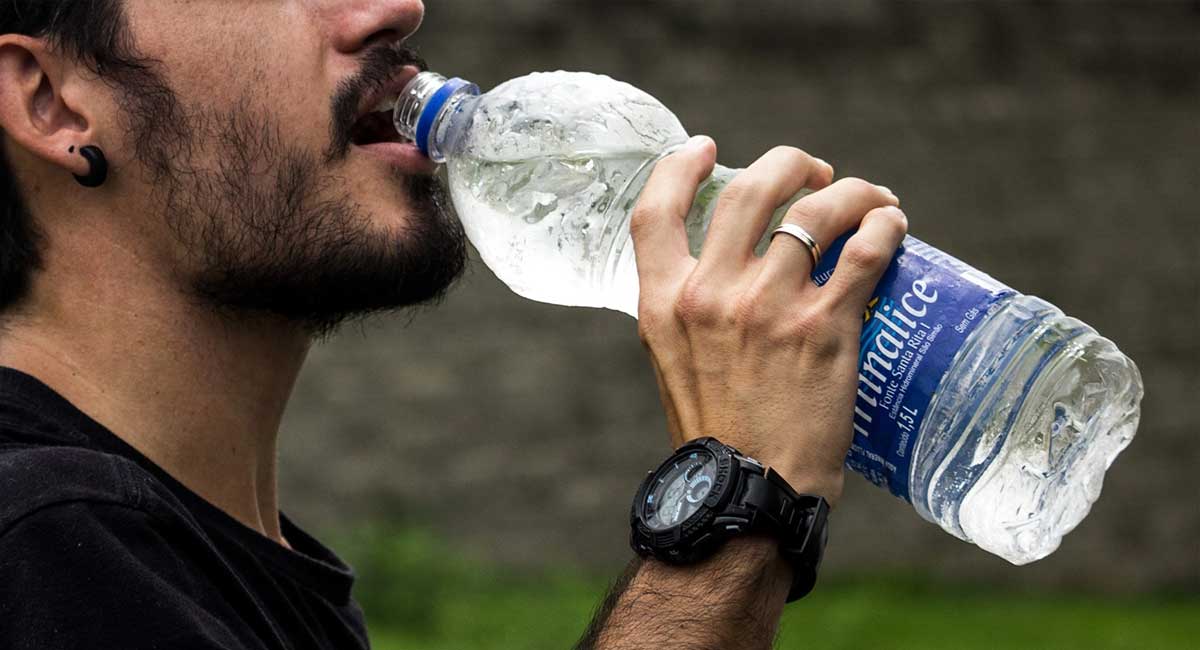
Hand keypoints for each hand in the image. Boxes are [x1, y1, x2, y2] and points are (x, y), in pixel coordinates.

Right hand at [630, 137, 905, 506]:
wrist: (748, 494)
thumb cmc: (717, 435)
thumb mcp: (675, 364)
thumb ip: (690, 311)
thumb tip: (727, 273)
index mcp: (664, 304)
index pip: (654, 212)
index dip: (678, 166)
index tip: (703, 148)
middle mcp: (711, 295)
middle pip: (749, 190)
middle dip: (788, 164)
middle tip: (813, 172)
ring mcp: (768, 307)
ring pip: (815, 209)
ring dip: (850, 190)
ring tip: (869, 198)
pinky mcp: (824, 327)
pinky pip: (864, 250)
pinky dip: (883, 226)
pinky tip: (893, 225)